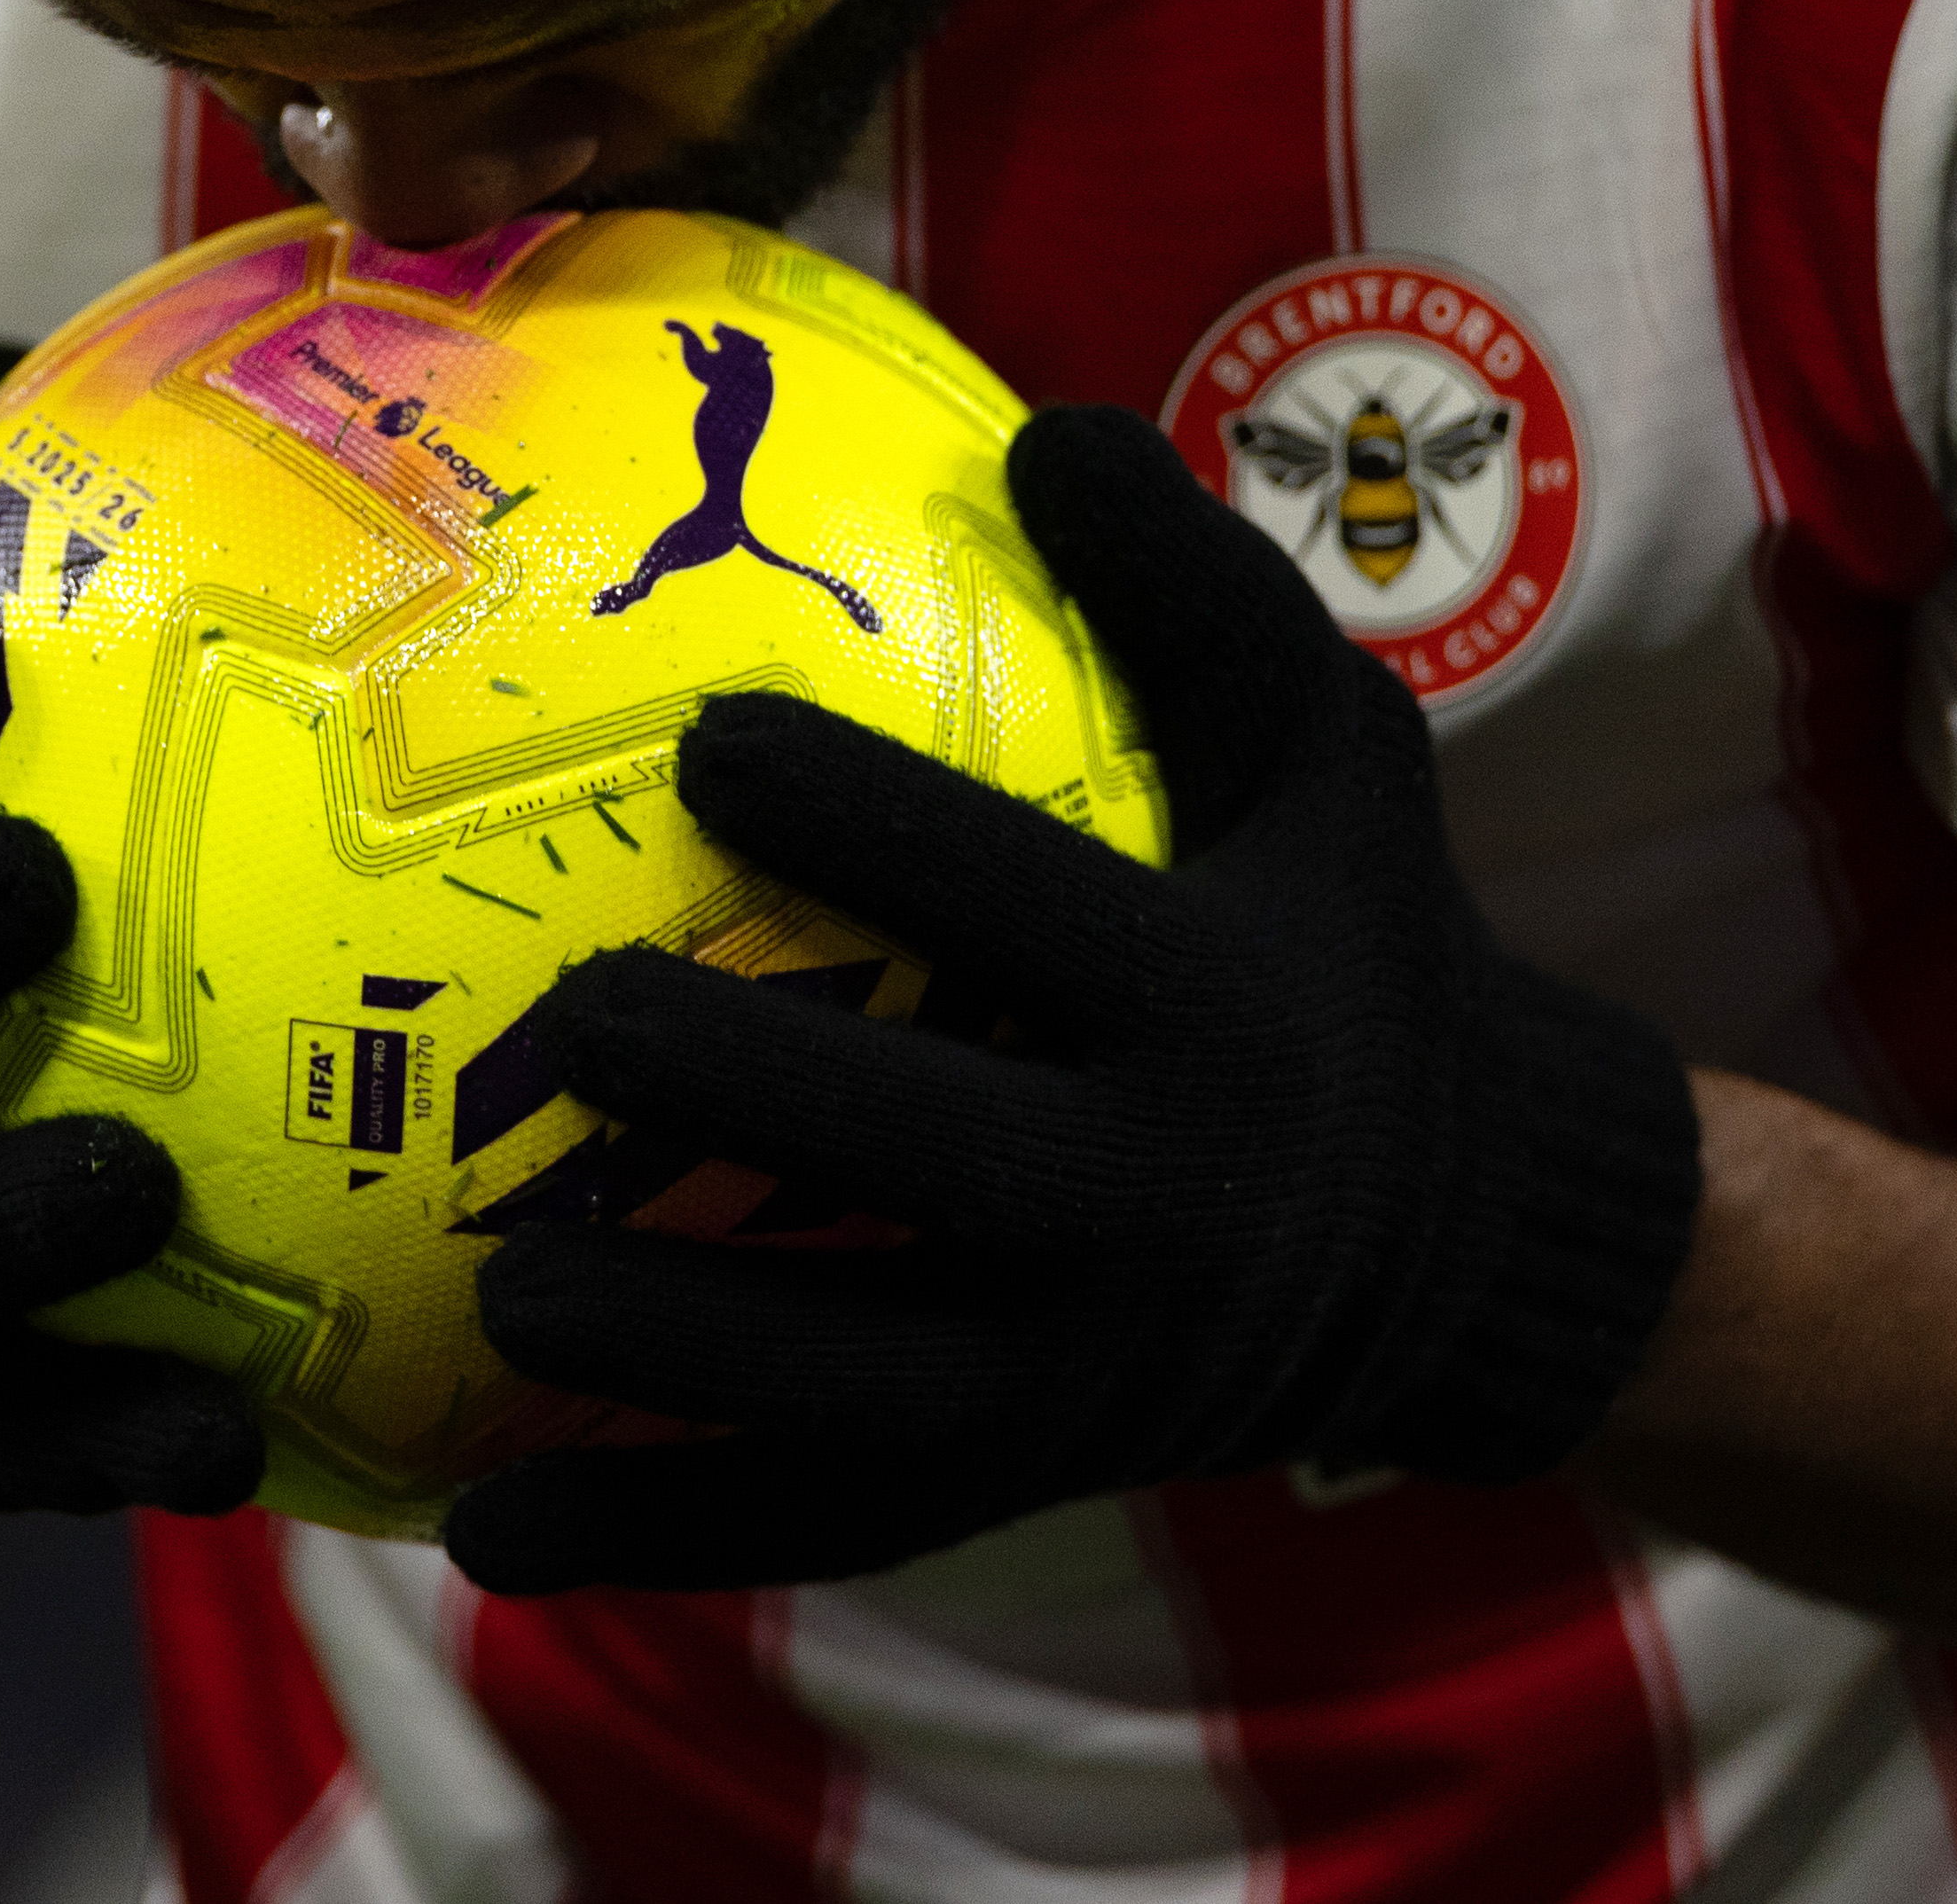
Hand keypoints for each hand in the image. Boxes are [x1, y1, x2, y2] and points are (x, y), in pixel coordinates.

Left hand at [444, 405, 1699, 1594]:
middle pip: (927, 1153)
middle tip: (561, 1015)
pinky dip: (662, 1536)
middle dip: (744, 1089)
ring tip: (489, 1285)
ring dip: (670, 1345)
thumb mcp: (1330, 751)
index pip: (1022, 904)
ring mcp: (1087, 1374)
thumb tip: (1050, 420)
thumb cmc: (1351, 939)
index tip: (706, 740)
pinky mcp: (1027, 1477)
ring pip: (856, 1377)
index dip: (869, 826)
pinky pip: (827, 1520)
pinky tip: (487, 1527)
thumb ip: (1197, 589)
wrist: (1469, 1234)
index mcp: (1218, 1007)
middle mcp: (1159, 1205)